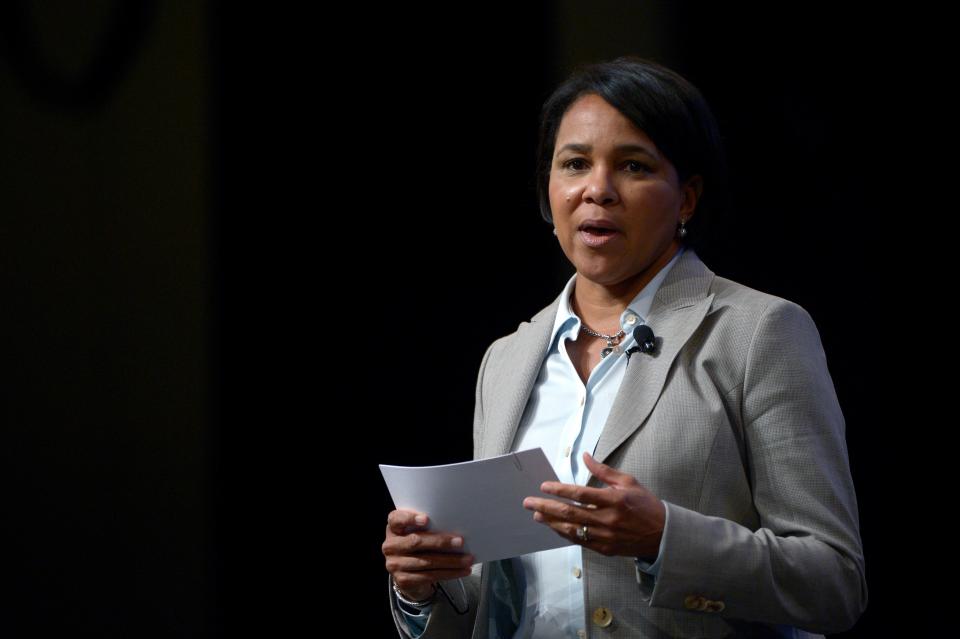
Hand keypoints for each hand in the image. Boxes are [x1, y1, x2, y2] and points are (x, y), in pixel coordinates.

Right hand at [382, 509, 474, 601]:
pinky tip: (462, 571)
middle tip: (460, 542)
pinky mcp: (403, 580)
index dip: (410, 519)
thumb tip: (454, 526)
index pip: (396, 519)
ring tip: (467, 559)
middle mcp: (390, 546)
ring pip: (426, 562)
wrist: (407, 572)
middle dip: (440, 542)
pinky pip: (430, 576)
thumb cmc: (416, 546)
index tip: (426, 519)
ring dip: (450, 561)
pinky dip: (449, 573)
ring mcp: (394, 565)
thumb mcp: (416, 532)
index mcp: (393, 529)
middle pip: (416, 542)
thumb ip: (427, 527)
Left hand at [522, 451, 665, 558]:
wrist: (662, 534)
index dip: (559, 490)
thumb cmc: (645, 504)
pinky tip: (554, 526)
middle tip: (528, 502)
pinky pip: (580, 541)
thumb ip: (603, 470)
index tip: (544, 486)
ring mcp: (606, 536)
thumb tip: (585, 455)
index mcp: (614, 500)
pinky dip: (564, 533)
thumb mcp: (628, 482)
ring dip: (551, 521)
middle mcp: (608, 519)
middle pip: (570, 512)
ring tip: (536, 514)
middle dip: (546, 506)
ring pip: (572, 529)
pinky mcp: (605, 548)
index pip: (580, 494)